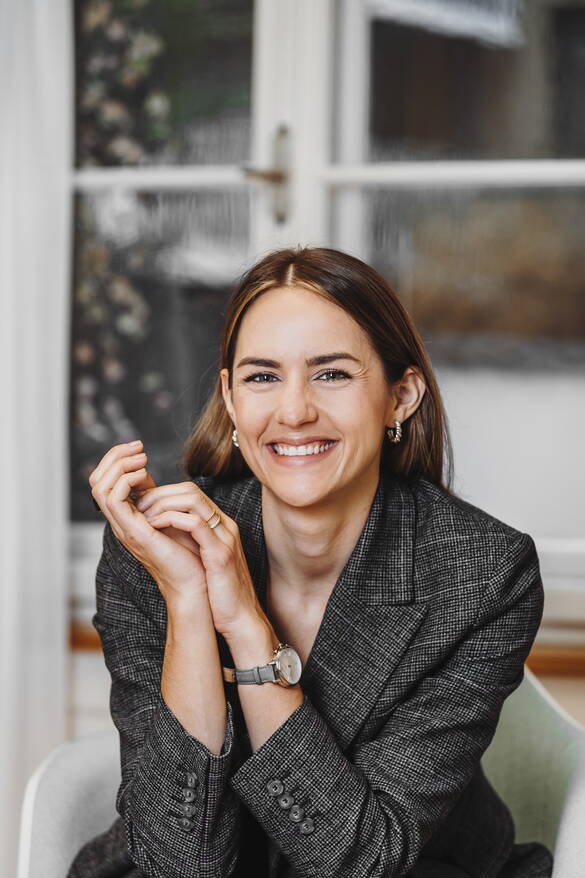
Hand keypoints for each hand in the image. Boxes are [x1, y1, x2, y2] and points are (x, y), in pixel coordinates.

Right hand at [89, 441, 208, 606]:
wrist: (195, 582)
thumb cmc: (188, 552)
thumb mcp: (168, 514)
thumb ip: (155, 497)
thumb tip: (147, 474)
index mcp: (126, 517)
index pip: (105, 482)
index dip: (116, 459)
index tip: (139, 448)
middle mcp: (120, 522)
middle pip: (96, 481)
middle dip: (114, 457)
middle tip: (138, 448)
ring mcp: (123, 528)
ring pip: (100, 487)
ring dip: (120, 466)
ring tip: (143, 459)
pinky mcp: (133, 532)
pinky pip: (114, 499)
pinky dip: (126, 480)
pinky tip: (145, 475)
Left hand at [135, 482, 265, 637]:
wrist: (241, 619)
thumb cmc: (219, 593)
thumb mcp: (202, 559)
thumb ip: (189, 542)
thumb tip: (161, 531)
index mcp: (220, 526)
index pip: (190, 492)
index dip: (162, 493)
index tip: (140, 505)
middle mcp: (224, 526)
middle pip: (191, 490)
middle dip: (159, 494)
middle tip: (137, 507)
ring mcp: (224, 538)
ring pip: (193, 500)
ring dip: (162, 504)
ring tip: (143, 516)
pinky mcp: (220, 554)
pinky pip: (196, 524)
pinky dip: (171, 520)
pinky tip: (153, 527)